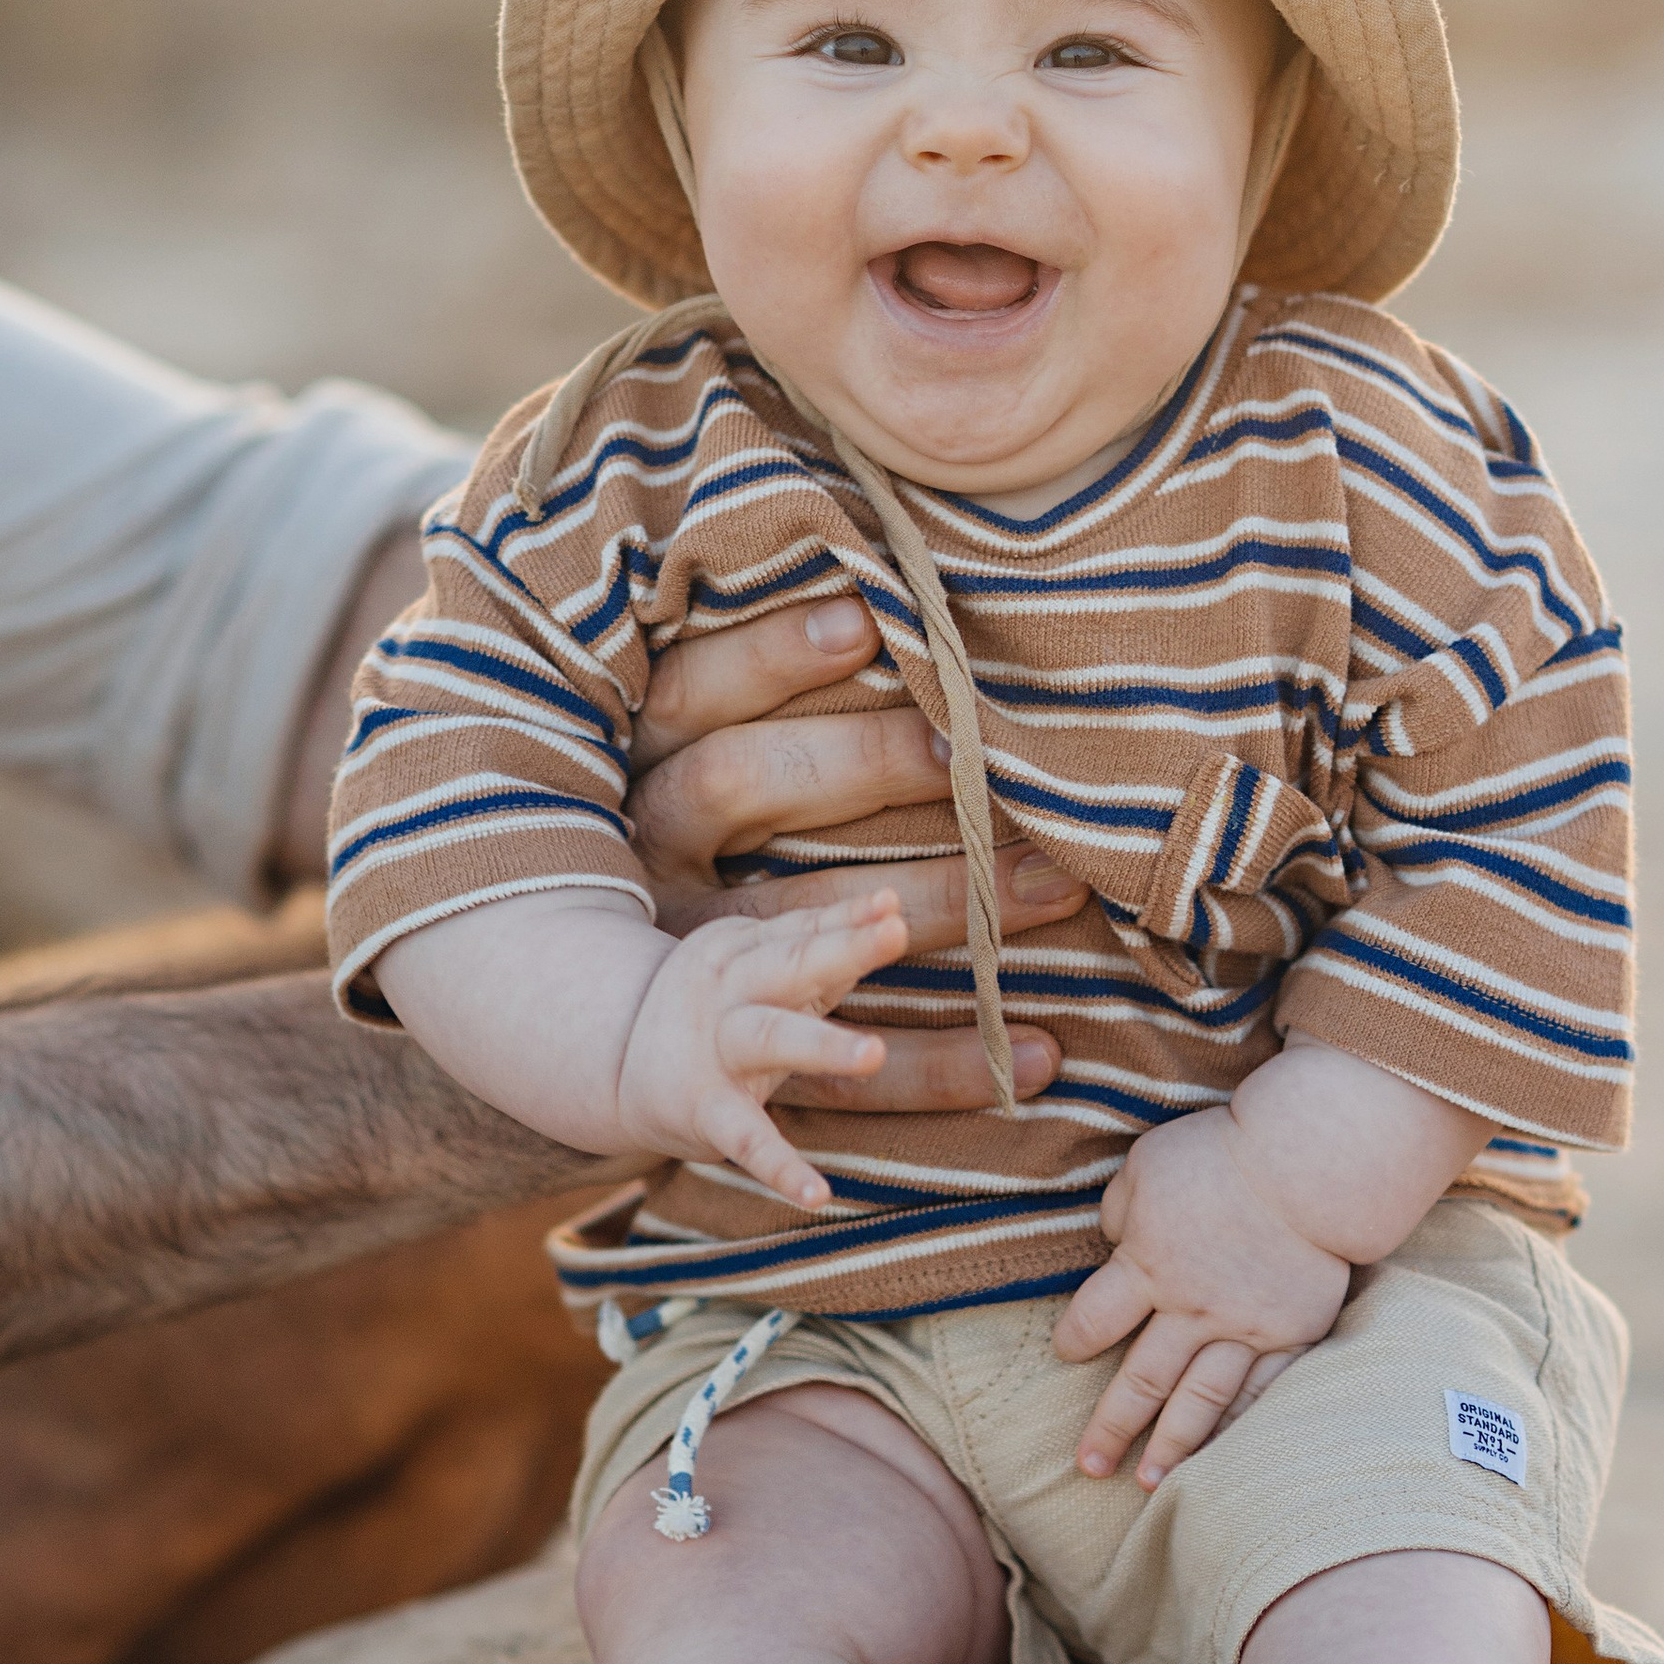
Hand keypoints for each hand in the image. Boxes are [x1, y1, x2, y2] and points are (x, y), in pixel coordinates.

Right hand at [613, 890, 914, 1212]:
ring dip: (822, 1044)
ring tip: (875, 1054)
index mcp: (741, 950)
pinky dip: (780, 1169)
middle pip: (789, 964)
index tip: (896, 905)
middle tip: (897, 932)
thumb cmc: (720, 1005)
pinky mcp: (706, 1112)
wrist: (617, 1066)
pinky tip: (818, 1196)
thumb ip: (822, 936)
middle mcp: (726, 992)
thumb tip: (892, 904)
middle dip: (842, 949)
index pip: (804, 928)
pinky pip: (746, 1140)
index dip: (851, 917)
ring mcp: (715, 1051)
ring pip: (770, 1038)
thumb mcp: (757, 962)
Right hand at [626, 590, 1085, 1109]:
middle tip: (985, 747)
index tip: (869, 620)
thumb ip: (753, 688)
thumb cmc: (698, 836)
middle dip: (868, 760)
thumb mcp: (690, 758)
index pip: (689, 696)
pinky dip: (942, 1068)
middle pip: (738, 787)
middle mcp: (644, 864)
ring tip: (1060, 889)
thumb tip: (876, 583)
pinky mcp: (734, 1071)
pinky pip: (835, 1079)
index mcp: (629, 772)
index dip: (766, 655)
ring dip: (938, 910)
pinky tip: (1044, 1053)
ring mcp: (678, 973)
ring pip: (800, 932)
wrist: (603, 1035)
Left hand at [1051, 1106, 1351, 1487]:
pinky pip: (1259, 1391)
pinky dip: (1237, 1426)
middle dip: (1111, 1427)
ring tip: (1148, 1484)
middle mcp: (1190, 1309)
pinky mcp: (1291, 1335)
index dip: (1075, 1340)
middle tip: (1088, 1468)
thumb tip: (1114, 1240)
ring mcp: (1243, 1329)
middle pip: (1141, 1380)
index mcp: (1146, 1265)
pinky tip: (1223, 1454)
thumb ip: (1121, 1210)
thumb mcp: (1148, 1166)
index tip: (1067, 1354)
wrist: (1311, 1165)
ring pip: (1199, 1401)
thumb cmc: (1222, 1154)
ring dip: (1172, 1447)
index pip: (1094, 1320)